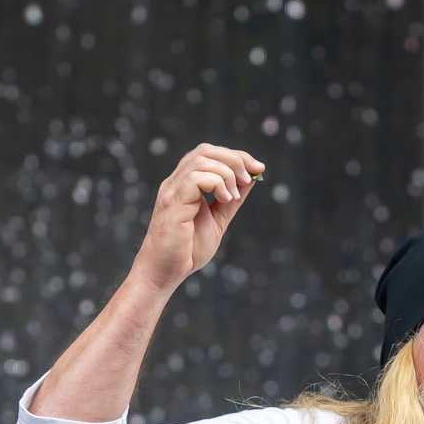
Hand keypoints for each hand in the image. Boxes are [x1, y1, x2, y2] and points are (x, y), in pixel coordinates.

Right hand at [131, 143, 265, 292]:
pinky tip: (226, 198)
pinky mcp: (173, 203)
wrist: (166, 272)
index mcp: (185, 183)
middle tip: (249, 177)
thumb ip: (231, 199)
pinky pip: (194, 178)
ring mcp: (173, 191)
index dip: (235, 155)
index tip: (258, 167)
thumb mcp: (218, 220)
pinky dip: (216, 183)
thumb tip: (250, 177)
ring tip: (234, 195)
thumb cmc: (188, 250)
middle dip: (234, 158)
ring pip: (201, 160)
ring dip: (227, 173)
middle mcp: (176, 182)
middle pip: (205, 151)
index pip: (209, 154)